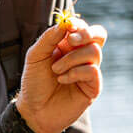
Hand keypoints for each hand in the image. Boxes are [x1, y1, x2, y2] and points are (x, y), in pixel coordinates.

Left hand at [14, 18, 106, 132]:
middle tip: (70, 40)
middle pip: (99, 35)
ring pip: (94, 52)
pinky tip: (63, 79)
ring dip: (72, 59)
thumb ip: (49, 38)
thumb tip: (66, 23)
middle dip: (86, 33)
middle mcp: (82, 56)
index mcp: (69, 46)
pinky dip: (75, 72)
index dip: (78, 24)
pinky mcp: (93, 87)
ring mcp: (89, 71)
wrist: (34, 110)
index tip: (68, 27)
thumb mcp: (36, 55)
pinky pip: (93, 71)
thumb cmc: (34, 82)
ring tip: (56, 70)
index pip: (83, 28)